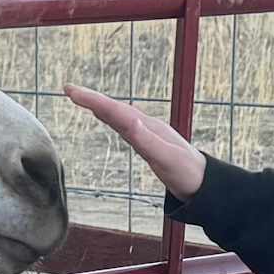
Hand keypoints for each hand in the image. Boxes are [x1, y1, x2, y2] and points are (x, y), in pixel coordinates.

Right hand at [64, 83, 205, 198]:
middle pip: (114, 107)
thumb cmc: (187, 173)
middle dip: (91, 98)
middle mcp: (147, 126)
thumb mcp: (166, 159)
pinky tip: (106, 115)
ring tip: (80, 98)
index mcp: (147, 128)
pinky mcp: (148, 141)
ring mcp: (148, 132)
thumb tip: (129, 121)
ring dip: (99, 104)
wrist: (205, 184)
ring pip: (118, 114)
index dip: (92, 100)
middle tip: (68, 89)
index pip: (115, 110)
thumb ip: (147, 141)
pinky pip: (123, 124)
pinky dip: (110, 116)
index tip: (72, 91)